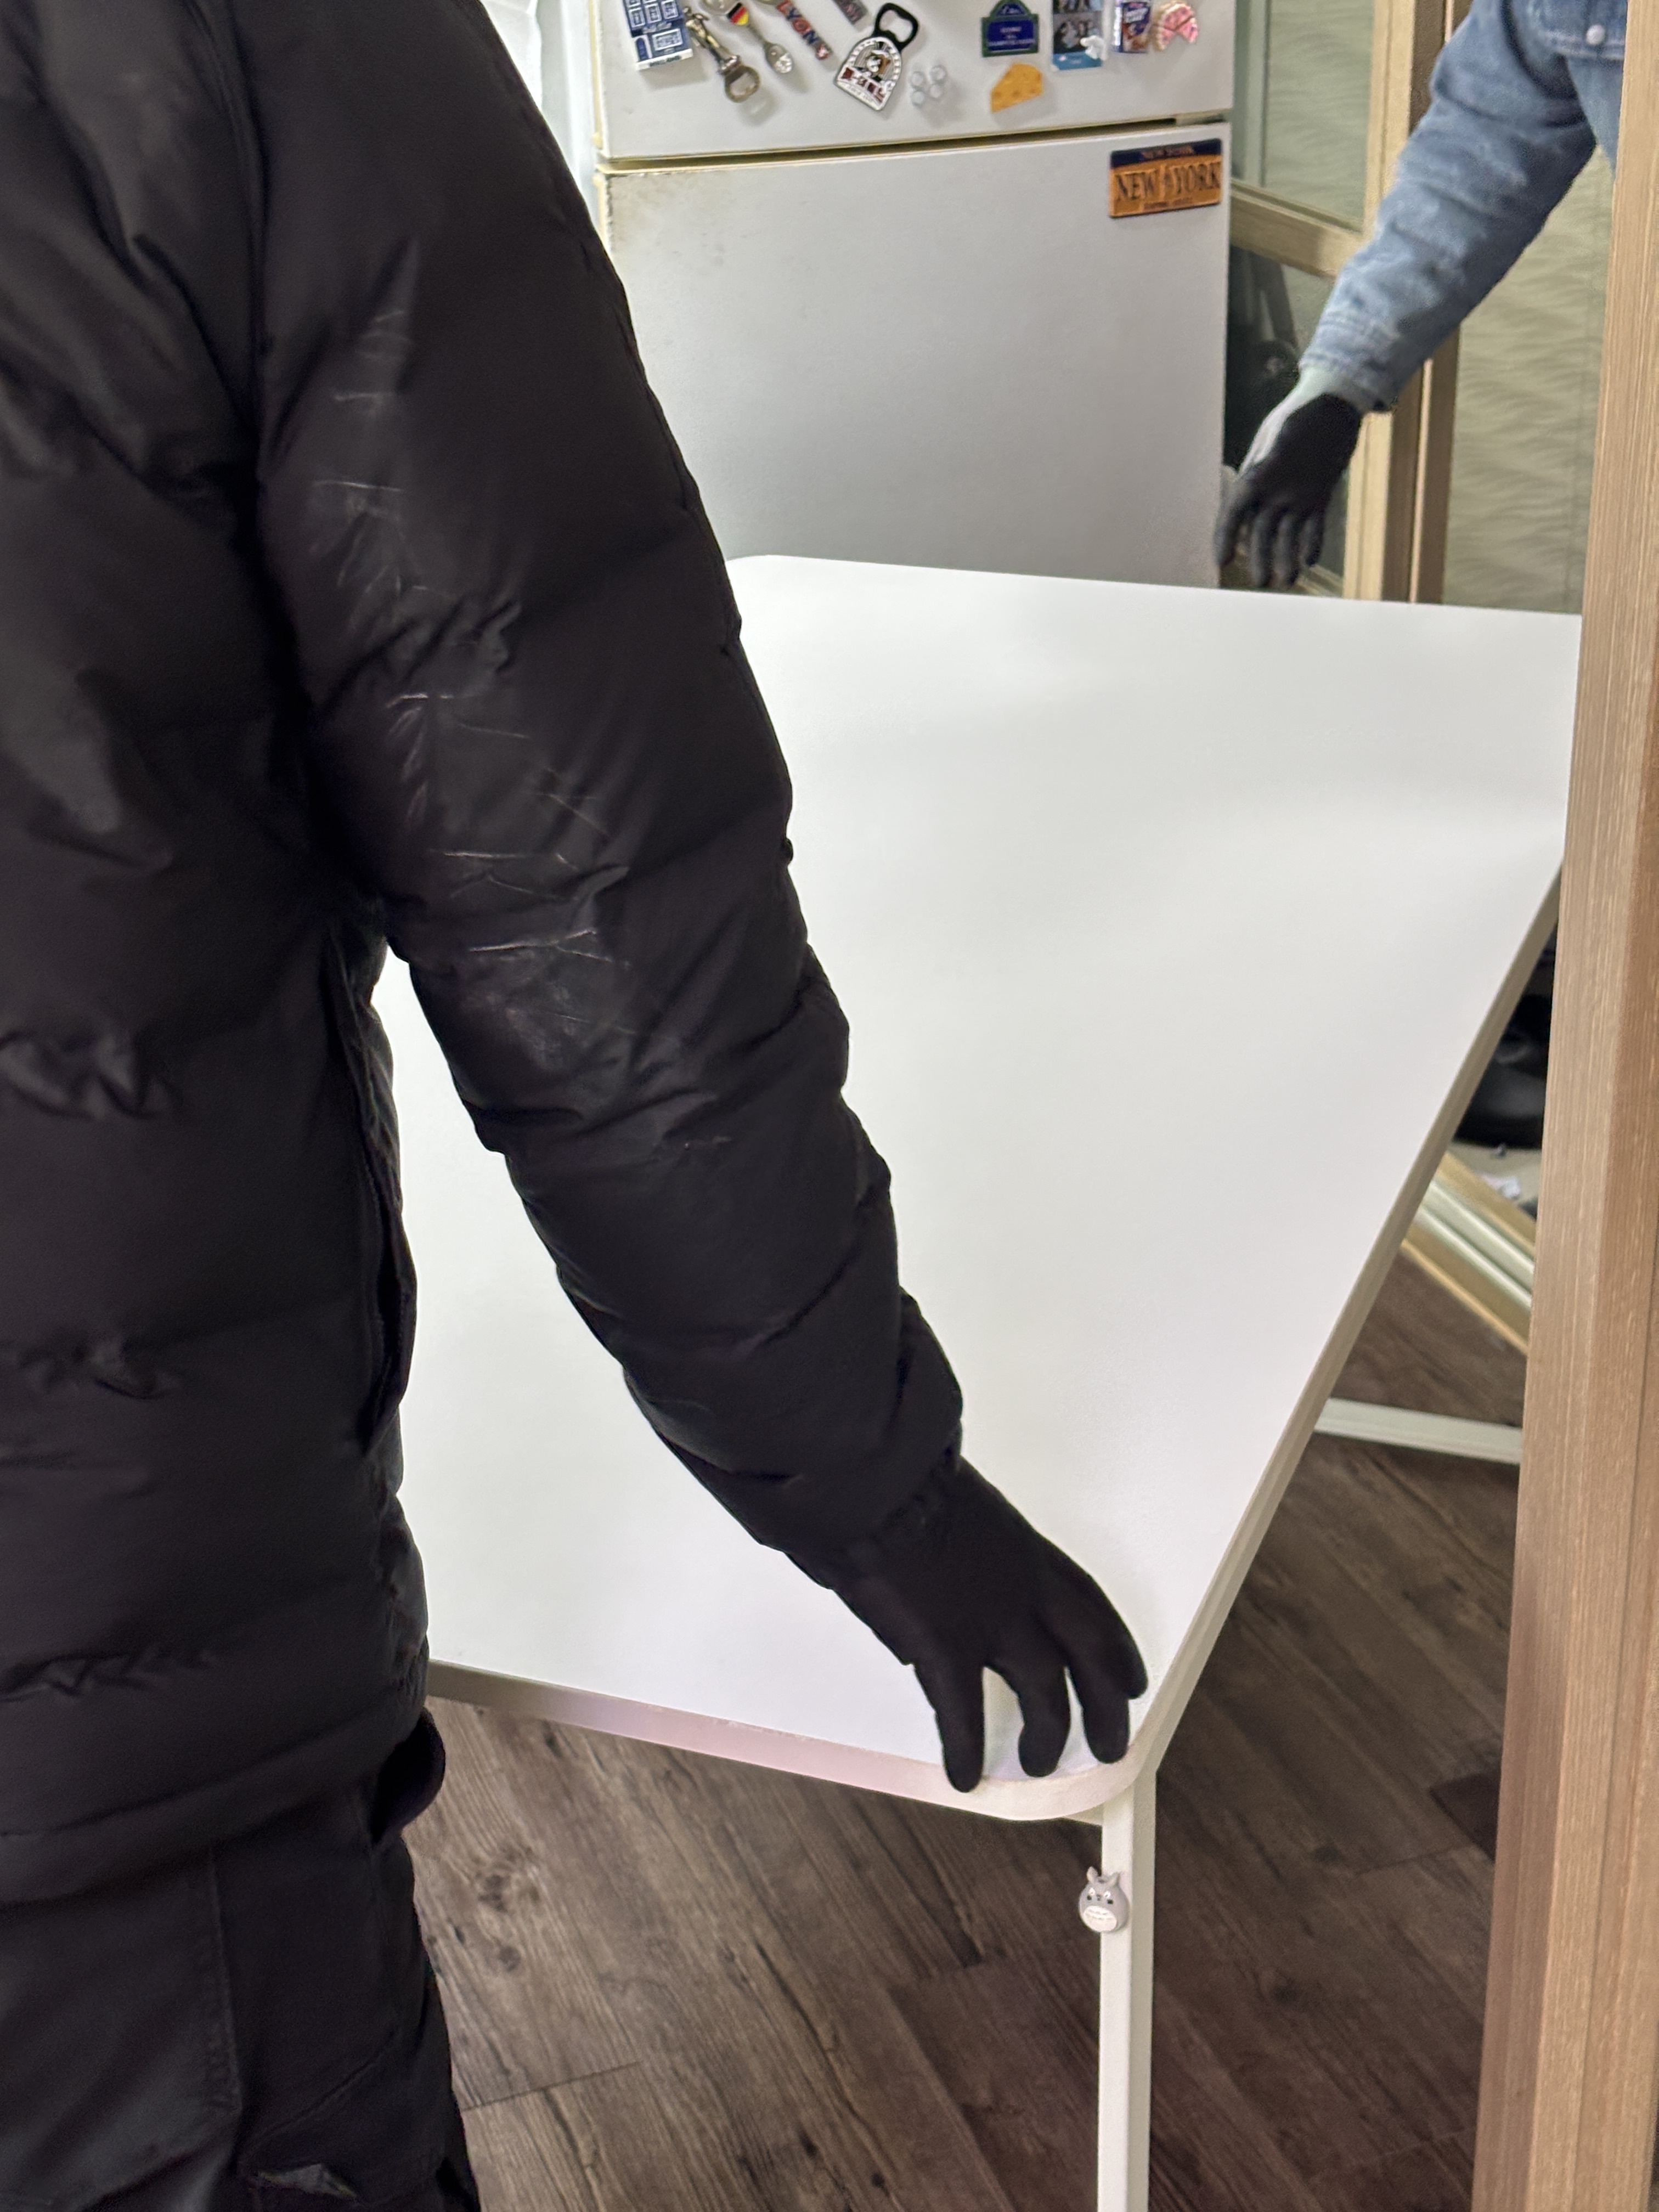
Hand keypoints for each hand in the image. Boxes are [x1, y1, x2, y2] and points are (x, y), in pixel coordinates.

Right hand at [794, 1457, 1146, 1791]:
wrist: (875, 1475)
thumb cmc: (904, 1478)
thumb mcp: (963, 1507)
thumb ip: (975, 1548)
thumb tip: (956, 1582)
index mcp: (1027, 1549)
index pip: (1089, 1603)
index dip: (1117, 1647)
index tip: (1131, 1679)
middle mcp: (1023, 1586)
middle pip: (1088, 1655)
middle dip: (1105, 1705)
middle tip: (1110, 1744)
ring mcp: (989, 1617)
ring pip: (1044, 1689)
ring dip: (1048, 1733)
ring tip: (1041, 1765)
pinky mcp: (944, 1643)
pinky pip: (964, 1710)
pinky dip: (965, 1747)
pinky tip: (964, 1773)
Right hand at [1214, 393, 1361, 589]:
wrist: (1337, 401)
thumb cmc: (1307, 409)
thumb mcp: (1286, 429)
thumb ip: (1273, 454)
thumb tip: (1257, 473)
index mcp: (1256, 473)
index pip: (1234, 510)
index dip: (1226, 536)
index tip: (1222, 560)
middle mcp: (1272, 489)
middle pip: (1260, 529)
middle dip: (1259, 556)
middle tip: (1261, 583)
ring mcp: (1295, 494)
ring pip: (1286, 533)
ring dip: (1285, 557)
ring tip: (1288, 580)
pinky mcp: (1317, 495)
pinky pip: (1312, 526)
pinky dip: (1311, 543)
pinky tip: (1310, 561)